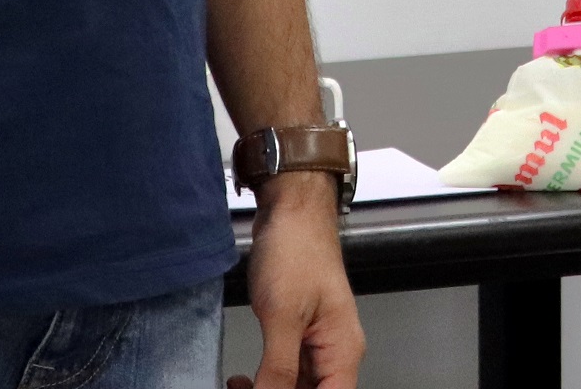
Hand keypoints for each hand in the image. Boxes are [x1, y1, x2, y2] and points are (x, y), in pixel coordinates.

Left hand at [232, 176, 362, 388]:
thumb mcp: (282, 316)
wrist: (291, 210)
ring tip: (238, 387)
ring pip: (296, 388)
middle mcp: (334, 352)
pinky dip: (264, 381)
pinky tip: (243, 379)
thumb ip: (278, 368)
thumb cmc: (297, 249)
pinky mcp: (297, 335)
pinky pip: (285, 373)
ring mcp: (316, 344)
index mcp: (342, 350)